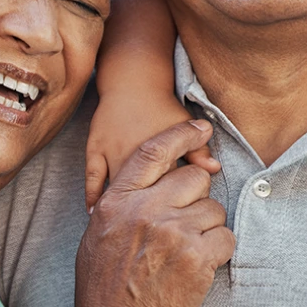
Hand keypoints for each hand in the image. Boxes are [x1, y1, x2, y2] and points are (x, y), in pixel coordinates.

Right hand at [76, 119, 234, 306]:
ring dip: (207, 228)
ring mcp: (174, 233)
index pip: (154, 151)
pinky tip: (199, 266)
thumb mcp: (98, 236)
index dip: (181, 135)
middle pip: (193, 179)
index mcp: (118, 201)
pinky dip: (219, 251)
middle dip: (195, 198)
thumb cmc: (105, 289)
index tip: (201, 128)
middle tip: (184, 224)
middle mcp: (146, 211)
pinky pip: (226, 237)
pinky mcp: (198, 258)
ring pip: (213, 209)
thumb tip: (150, 182)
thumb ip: (123, 203)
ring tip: (186, 253)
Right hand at [85, 91, 218, 210]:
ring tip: (124, 226)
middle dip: (145, 211)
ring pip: (115, 189)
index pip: (167, 190)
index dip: (172, 204)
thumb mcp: (183, 125)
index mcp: (158, 155)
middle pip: (139, 194)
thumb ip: (200, 151)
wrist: (133, 80)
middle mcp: (133, 155)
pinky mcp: (95, 149)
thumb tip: (215, 169)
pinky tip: (92, 214)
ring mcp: (111, 153)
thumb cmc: (162, 104)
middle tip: (151, 223)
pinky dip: (91, 196)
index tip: (175, 211)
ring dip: (119, 208)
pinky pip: (91, 178)